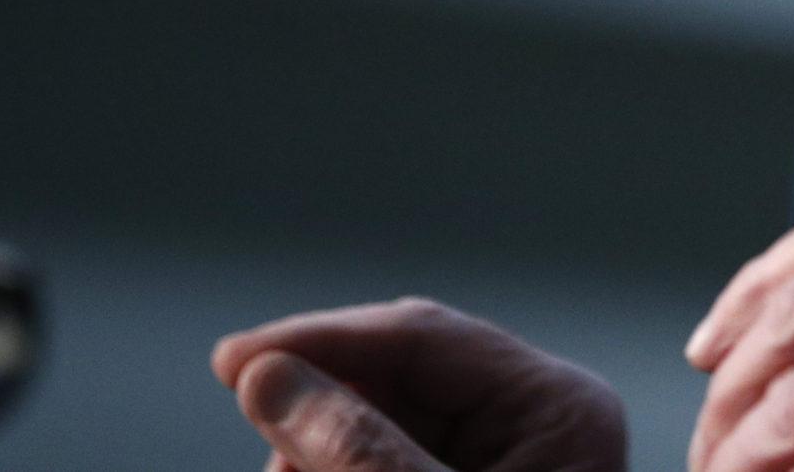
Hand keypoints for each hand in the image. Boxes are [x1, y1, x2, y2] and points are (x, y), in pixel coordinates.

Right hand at [212, 298, 624, 471]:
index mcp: (560, 406)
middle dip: (316, 390)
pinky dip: (342, 460)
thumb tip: (268, 375)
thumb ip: (359, 449)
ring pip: (387, 413)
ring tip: (281, 462)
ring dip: (319, 436)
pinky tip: (300, 467)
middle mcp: (542, 417)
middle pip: (402, 369)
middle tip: (246, 407)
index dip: (319, 340)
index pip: (422, 334)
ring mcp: (514, 455)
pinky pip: (393, 452)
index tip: (233, 361)